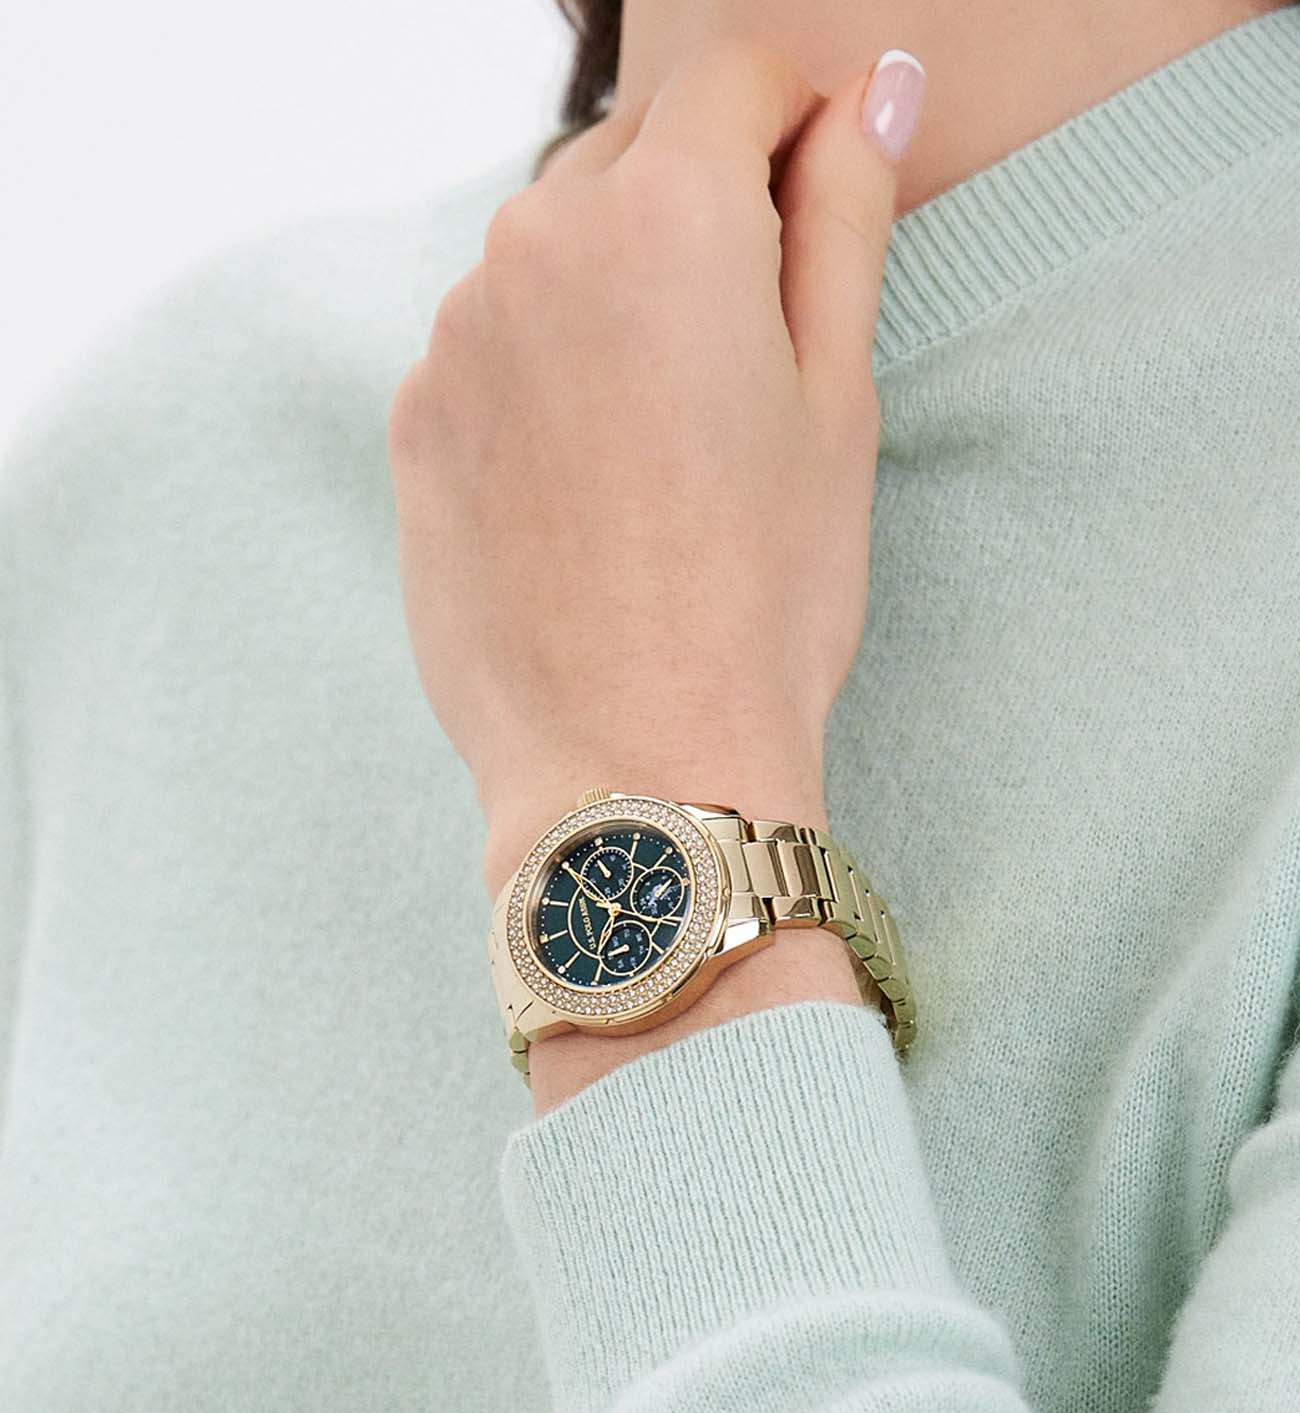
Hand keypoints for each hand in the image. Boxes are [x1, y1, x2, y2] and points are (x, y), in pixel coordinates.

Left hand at [390, 40, 924, 901]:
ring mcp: (456, 333)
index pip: (733, 76)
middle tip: (745, 352)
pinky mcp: (414, 417)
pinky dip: (543, 369)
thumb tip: (867, 88)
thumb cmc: (764, 598)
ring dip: (611, 290)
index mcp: (666, 218)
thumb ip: (845, 217)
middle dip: (698, 207)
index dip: (792, 127)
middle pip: (633, 152)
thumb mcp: (838, 401)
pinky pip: (491, 341)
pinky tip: (589, 481)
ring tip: (663, 438)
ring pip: (552, 248)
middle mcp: (535, 243)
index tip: (812, 207)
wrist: (633, 764)